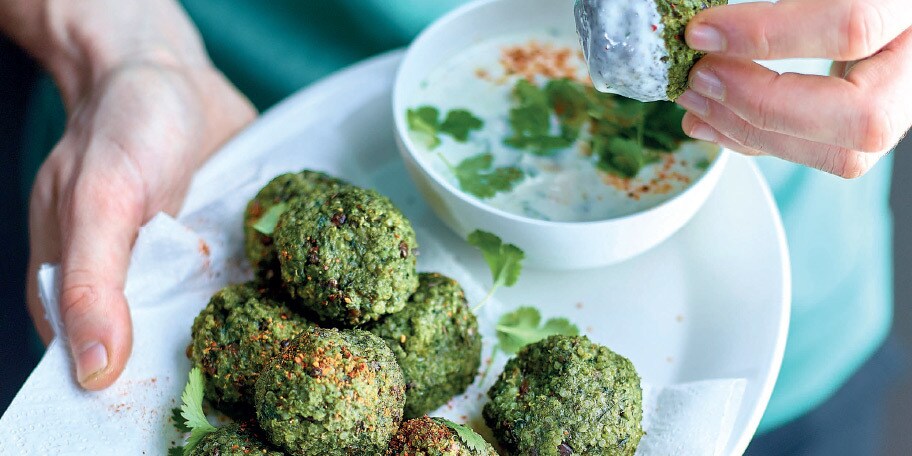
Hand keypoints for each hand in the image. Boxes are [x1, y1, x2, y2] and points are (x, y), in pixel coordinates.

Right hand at [27, 57, 254, 388]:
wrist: (172, 75)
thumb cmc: (122, 128)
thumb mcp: (100, 201)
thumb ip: (93, 283)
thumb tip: (93, 371)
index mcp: (80, 288)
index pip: (103, 368)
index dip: (138, 391)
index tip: (186, 407)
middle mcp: (133, 287)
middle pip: (165, 350)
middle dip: (204, 362)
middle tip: (248, 368)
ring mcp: (181, 270)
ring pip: (212, 321)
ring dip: (244, 331)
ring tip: (281, 338)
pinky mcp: (220, 250)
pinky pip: (245, 284)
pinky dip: (266, 292)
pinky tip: (292, 299)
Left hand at [676, 0, 911, 177]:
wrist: (883, 7)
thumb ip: (785, 4)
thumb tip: (708, 26)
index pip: (853, 26)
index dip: (769, 34)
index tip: (703, 32)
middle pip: (860, 115)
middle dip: (761, 103)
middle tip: (699, 76)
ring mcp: (902, 105)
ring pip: (841, 153)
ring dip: (747, 131)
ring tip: (694, 99)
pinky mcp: (867, 129)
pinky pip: (816, 154)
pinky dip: (753, 141)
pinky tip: (710, 120)